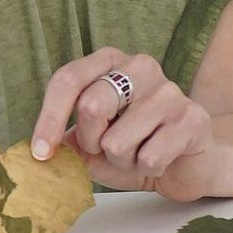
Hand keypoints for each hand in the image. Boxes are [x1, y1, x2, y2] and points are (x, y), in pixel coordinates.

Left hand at [30, 48, 223, 199]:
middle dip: (91, 142)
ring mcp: (169, 90)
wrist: (184, 167)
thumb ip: (67, 141)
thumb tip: (39, 151)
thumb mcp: (91, 145)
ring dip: (123, 161)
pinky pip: (149, 158)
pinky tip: (161, 160)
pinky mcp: (193, 118)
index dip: (49, 118)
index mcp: (110, 63)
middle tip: (106, 150)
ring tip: (140, 154)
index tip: (41, 153)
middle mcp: (140, 67)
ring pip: (118, 142)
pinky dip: (148, 170)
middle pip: (91, 106)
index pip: (68, 79)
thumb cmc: (133, 149)